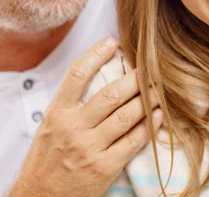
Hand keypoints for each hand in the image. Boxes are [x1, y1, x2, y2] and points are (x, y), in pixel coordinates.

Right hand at [8, 38, 161, 196]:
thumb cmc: (47, 161)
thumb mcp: (49, 128)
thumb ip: (70, 105)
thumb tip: (97, 77)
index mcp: (56, 113)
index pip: (77, 75)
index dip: (96, 54)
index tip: (112, 41)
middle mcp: (72, 127)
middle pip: (110, 94)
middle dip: (135, 78)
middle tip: (151, 66)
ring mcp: (89, 148)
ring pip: (126, 116)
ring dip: (148, 100)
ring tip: (160, 89)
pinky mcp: (104, 167)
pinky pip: (133, 141)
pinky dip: (149, 127)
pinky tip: (158, 116)